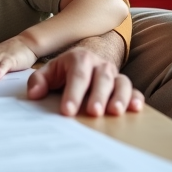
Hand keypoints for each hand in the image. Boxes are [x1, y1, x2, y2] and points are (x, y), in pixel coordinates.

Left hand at [27, 46, 144, 116]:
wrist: (85, 60)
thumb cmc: (65, 71)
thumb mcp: (49, 72)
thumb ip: (38, 81)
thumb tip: (34, 94)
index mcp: (79, 58)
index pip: (77, 75)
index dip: (73, 93)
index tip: (67, 111)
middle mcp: (100, 64)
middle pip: (101, 78)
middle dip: (97, 96)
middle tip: (93, 112)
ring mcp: (114, 74)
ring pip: (121, 83)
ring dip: (120, 97)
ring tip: (115, 112)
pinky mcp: (124, 84)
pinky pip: (134, 90)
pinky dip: (136, 98)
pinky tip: (135, 109)